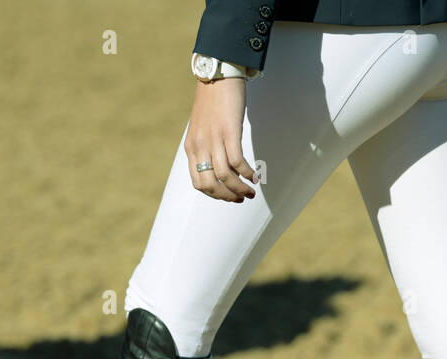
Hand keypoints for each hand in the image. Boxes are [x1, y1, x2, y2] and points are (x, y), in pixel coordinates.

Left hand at [185, 78, 256, 202]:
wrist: (218, 73)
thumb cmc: (213, 100)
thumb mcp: (202, 127)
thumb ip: (205, 146)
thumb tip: (217, 165)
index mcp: (191, 147)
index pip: (199, 183)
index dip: (215, 195)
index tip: (229, 196)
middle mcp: (200, 145)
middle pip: (210, 184)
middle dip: (227, 196)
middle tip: (242, 198)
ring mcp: (213, 139)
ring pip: (224, 176)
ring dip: (239, 188)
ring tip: (251, 191)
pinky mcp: (229, 131)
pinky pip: (237, 161)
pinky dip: (247, 172)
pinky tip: (255, 175)